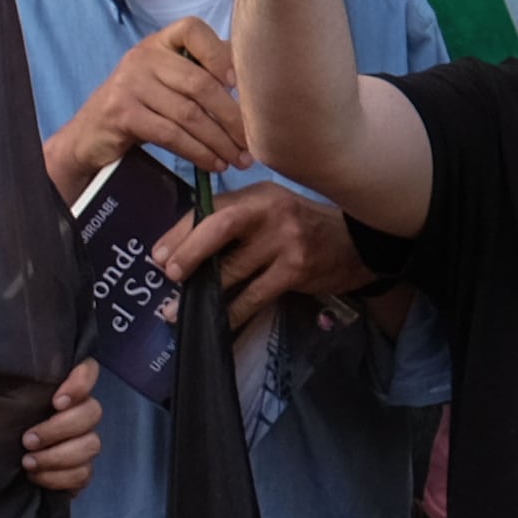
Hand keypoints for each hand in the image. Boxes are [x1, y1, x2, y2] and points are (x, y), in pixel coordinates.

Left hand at [17, 361, 100, 496]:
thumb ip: (18, 389)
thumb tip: (26, 370)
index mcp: (60, 389)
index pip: (87, 370)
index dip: (81, 383)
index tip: (56, 401)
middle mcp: (78, 412)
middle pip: (92, 412)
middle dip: (59, 428)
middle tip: (28, 439)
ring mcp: (83, 442)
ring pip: (91, 444)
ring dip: (57, 456)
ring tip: (27, 461)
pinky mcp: (80, 471)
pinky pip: (83, 473)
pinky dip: (59, 477)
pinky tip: (35, 476)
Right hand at [44, 20, 251, 195]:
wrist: (90, 134)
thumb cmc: (142, 105)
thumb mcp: (167, 80)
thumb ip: (202, 71)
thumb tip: (255, 76)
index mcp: (159, 42)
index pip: (193, 30)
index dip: (220, 54)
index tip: (238, 84)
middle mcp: (143, 56)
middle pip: (200, 83)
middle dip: (232, 117)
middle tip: (252, 142)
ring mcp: (129, 83)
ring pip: (188, 114)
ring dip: (220, 141)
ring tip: (239, 159)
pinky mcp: (122, 113)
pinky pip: (170, 134)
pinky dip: (198, 152)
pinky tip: (213, 164)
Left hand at [159, 183, 365, 334]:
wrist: (359, 243)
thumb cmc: (305, 228)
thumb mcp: (272, 211)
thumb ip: (236, 221)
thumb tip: (184, 248)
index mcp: (258, 195)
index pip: (212, 208)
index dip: (181, 230)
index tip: (158, 253)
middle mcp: (269, 212)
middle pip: (218, 227)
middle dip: (188, 251)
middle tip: (167, 274)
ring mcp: (284, 242)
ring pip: (233, 269)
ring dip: (203, 292)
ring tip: (175, 311)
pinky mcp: (295, 271)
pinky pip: (254, 297)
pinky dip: (232, 313)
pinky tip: (216, 323)